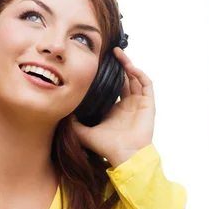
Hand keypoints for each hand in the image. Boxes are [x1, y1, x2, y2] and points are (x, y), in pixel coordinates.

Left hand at [72, 47, 155, 165]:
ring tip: (119, 54)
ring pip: (135, 78)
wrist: (125, 156)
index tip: (98, 64)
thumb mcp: (84, 132)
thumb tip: (60, 111)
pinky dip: (140, 74)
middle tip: (110, 52)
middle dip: (118, 65)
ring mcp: (138, 104)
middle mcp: (127, 105)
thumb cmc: (106, 147)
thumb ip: (73, 123)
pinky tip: (130, 67)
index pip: (111, 87)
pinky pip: (146, 85)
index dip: (106, 75)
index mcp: (114, 110)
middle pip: (124, 79)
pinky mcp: (148, 105)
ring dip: (128, 65)